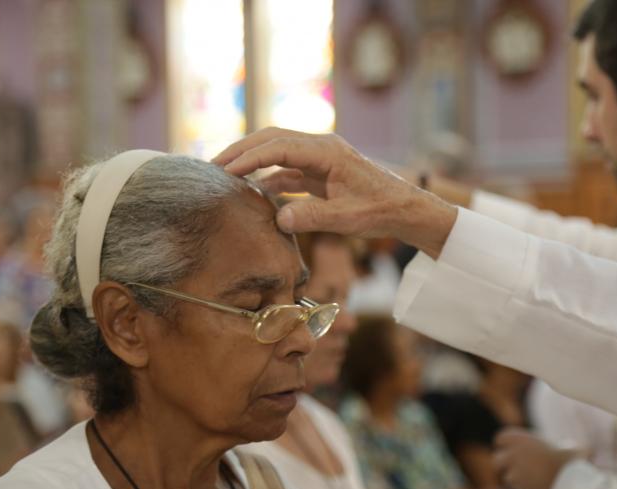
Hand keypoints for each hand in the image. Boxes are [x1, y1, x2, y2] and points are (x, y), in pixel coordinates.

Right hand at [213, 128, 457, 257]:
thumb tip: (278, 220)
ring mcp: (320, 158)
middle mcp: (321, 148)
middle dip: (242, 150)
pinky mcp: (320, 171)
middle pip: (272, 139)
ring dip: (252, 160)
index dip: (250, 157)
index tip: (226, 170)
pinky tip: (252, 189)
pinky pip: (287, 169)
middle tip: (213, 164)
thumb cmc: (380, 210)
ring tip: (225, 174)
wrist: (404, 209)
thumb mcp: (347, 218)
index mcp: (327, 152)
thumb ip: (312, 218)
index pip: (279, 147)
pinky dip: (268, 176)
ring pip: (278, 152)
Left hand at [493, 428, 577, 488]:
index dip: (504, 442)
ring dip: (515, 480)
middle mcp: (513, 456)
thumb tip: (589, 451)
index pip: (501, 438)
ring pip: (507, 479)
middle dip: (502, 464)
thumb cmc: (574, 462)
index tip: (508, 446)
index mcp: (520, 439)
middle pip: (497, 460)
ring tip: (528, 480)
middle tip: (511, 466)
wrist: (572, 483)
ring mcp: (515, 475)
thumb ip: (574, 449)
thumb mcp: (576, 450)